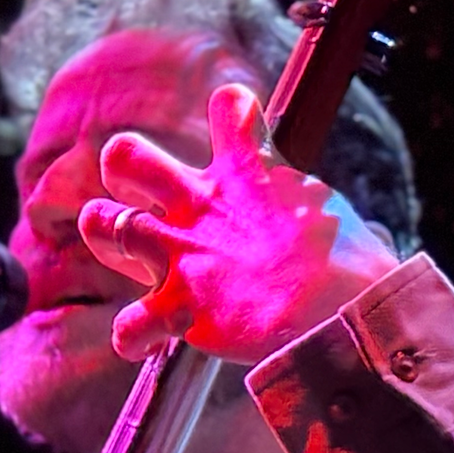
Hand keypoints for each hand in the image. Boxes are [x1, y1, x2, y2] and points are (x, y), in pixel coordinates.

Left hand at [80, 83, 400, 364]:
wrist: (342, 313)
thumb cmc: (348, 268)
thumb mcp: (323, 211)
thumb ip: (293, 202)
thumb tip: (307, 209)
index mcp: (250, 173)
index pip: (230, 110)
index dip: (230, 112)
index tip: (236, 124)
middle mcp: (203, 205)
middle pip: (128, 156)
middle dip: (123, 166)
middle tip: (138, 189)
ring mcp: (182, 253)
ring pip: (105, 223)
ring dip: (105, 234)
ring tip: (124, 249)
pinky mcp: (177, 306)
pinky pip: (128, 324)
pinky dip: (131, 336)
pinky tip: (142, 342)